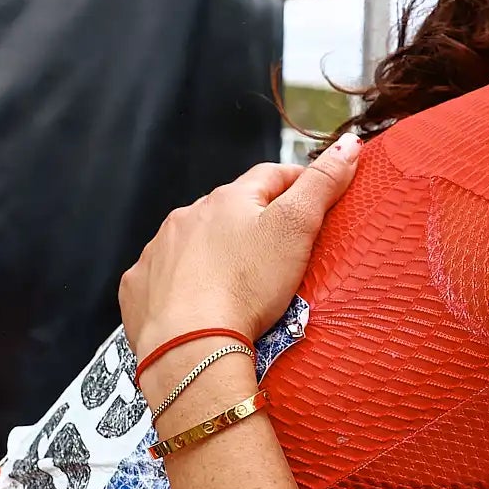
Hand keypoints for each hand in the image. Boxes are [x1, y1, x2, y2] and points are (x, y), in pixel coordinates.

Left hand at [120, 135, 360, 361]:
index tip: (315, 197)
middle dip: (251, 221)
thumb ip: (322, 184)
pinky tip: (195, 302)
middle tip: (277, 248)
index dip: (296, 182)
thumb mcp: (296, 229)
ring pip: (193, 242)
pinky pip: (162, 277)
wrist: (189, 344)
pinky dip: (180, 283)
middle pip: (228, 209)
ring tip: (235, 281)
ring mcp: (158, 252)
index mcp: (227, 199)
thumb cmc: (246, 285)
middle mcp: (187, 217)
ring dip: (213, 251)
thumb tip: (348, 144)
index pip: (270, 176)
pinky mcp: (140, 287)